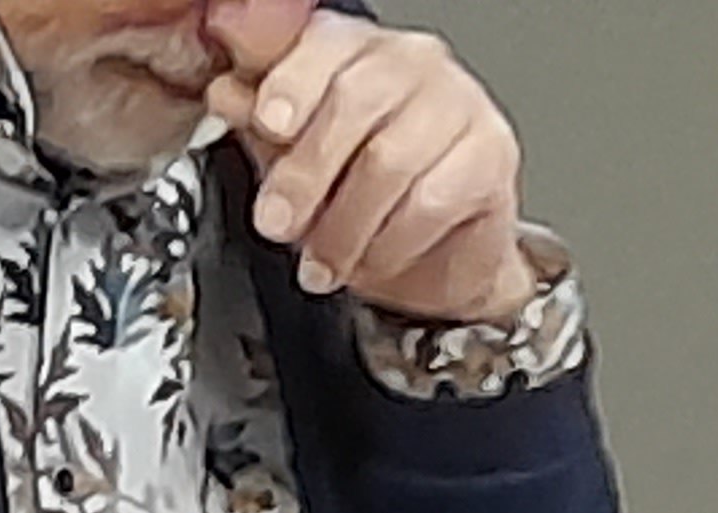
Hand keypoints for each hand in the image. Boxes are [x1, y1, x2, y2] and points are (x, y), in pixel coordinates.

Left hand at [203, 6, 536, 323]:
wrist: (434, 255)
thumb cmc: (358, 196)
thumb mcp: (292, 157)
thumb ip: (259, 119)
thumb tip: (226, 91)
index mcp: (357, 52)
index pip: (325, 45)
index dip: (293, 82)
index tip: (268, 121)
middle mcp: (414, 65)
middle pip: (355, 100)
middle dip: (304, 174)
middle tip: (277, 223)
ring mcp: (460, 106)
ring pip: (390, 160)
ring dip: (342, 226)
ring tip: (321, 262)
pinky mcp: (491, 157)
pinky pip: (430, 201)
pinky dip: (388, 244)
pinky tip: (371, 258)